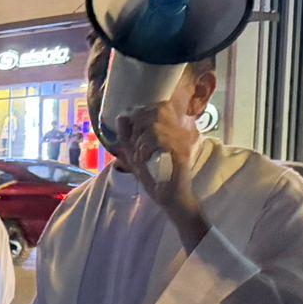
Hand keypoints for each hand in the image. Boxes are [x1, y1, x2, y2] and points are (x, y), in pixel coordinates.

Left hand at [116, 106, 204, 238]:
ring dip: (140, 141)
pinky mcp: (181, 151)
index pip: (159, 106)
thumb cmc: (154, 176)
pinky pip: (158, 140)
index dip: (141, 114)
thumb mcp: (135, 154)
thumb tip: (121, 117)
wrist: (171, 197)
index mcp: (173, 128)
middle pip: (156, 111)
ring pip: (154, 125)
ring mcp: (182, 140)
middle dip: (138, 127)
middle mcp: (181, 130)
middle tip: (136, 146)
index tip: (133, 134)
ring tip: (140, 156)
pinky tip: (143, 161)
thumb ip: (128, 136)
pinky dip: (144, 150)